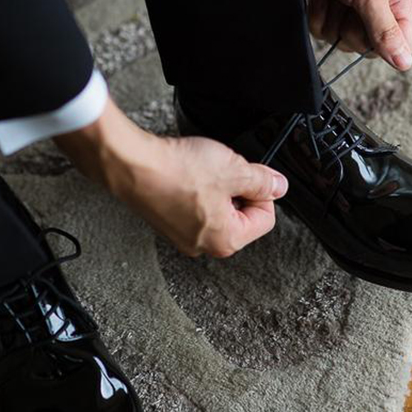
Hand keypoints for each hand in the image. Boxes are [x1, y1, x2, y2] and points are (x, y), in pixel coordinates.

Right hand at [54, 99, 287, 257]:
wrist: (133, 165)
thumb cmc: (178, 172)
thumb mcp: (235, 170)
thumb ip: (263, 181)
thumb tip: (278, 187)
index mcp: (226, 241)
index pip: (265, 219)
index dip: (263, 191)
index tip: (253, 173)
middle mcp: (203, 246)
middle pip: (239, 216)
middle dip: (237, 189)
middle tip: (225, 168)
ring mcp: (181, 235)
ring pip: (215, 209)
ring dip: (216, 187)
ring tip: (203, 169)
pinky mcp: (165, 220)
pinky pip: (193, 206)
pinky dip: (195, 189)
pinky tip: (186, 173)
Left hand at [304, 0, 411, 70]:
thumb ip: (384, 30)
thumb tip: (405, 64)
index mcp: (397, 4)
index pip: (397, 45)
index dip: (381, 46)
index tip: (367, 29)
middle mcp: (375, 9)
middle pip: (362, 46)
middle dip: (348, 30)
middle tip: (347, 4)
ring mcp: (348, 8)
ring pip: (338, 39)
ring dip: (329, 21)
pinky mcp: (326, 4)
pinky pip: (320, 28)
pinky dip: (316, 13)